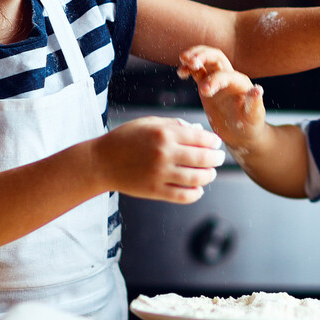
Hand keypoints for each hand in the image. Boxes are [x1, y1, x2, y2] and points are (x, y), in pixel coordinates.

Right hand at [94, 116, 224, 202]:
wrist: (100, 162)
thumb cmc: (125, 139)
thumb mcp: (148, 123)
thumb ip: (174, 125)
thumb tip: (198, 131)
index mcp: (164, 134)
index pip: (201, 138)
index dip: (213, 142)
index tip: (216, 144)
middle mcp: (164, 153)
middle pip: (203, 159)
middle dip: (216, 159)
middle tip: (219, 158)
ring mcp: (160, 174)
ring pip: (196, 178)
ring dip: (209, 176)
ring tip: (210, 173)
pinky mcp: (155, 191)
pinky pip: (183, 195)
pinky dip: (195, 193)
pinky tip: (198, 189)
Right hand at [178, 45, 266, 149]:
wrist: (243, 133)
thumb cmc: (250, 125)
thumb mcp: (253, 116)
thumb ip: (254, 103)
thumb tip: (257, 90)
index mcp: (240, 83)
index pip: (226, 74)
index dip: (214, 80)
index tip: (204, 91)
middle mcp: (230, 77)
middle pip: (216, 56)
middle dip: (203, 56)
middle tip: (190, 62)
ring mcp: (217, 79)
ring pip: (205, 60)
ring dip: (194, 56)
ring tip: (183, 60)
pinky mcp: (207, 85)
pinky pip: (197, 71)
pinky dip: (189, 68)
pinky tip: (181, 72)